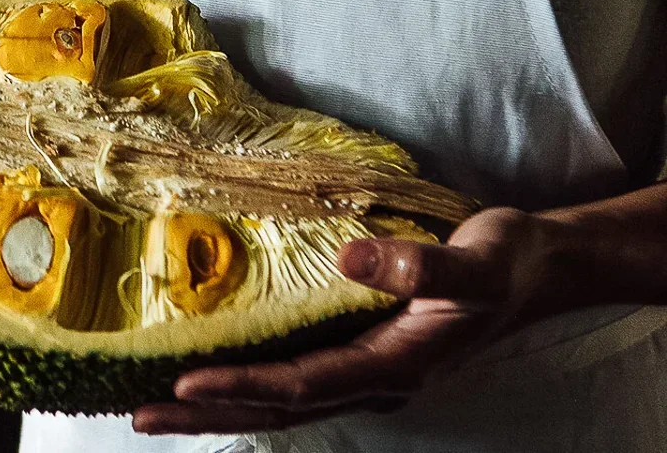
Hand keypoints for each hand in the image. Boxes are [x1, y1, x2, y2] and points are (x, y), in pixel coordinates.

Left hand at [133, 206, 563, 436]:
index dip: (244, 386)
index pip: (304, 384)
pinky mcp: (365, 350)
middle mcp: (376, 378)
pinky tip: (220, 373)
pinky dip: (252, 381)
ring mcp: (369, 369)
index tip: (184, 384)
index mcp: (396, 363)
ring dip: (221, 403)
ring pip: (283, 398)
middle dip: (209, 413)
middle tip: (138, 414)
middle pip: (279, 406)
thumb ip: (417, 267)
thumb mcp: (473, 263)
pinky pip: (298, 375)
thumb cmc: (503, 264)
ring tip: (156, 404)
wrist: (534, 271)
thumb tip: (350, 257)